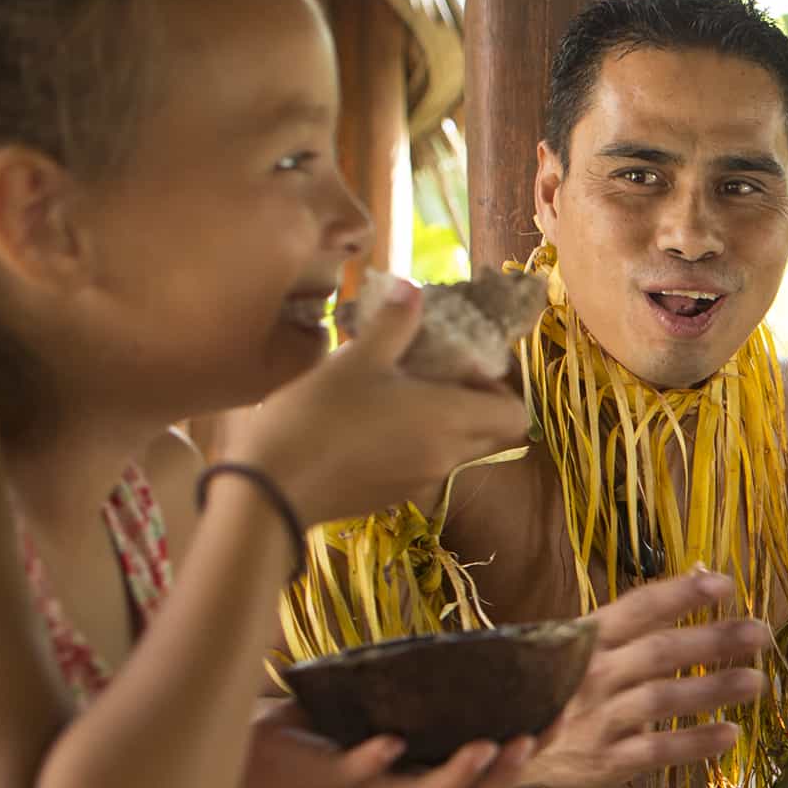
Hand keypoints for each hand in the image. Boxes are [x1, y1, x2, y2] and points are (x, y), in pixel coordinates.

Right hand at [229, 276, 532, 526]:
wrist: (273, 491)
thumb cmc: (318, 417)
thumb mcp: (356, 359)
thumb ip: (393, 324)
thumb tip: (411, 290)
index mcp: (448, 421)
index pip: (514, 415)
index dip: (498, 388)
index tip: (461, 368)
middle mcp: (446, 457)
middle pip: (491, 434)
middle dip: (475, 404)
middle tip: (433, 376)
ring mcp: (422, 483)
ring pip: (457, 451)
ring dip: (444, 424)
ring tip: (397, 396)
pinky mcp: (394, 497)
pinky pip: (425, 467)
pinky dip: (417, 445)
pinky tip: (371, 424)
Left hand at [243, 700, 534, 787]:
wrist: (260, 751)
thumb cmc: (327, 723)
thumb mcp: (384, 703)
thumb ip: (420, 687)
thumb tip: (469, 641)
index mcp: (425, 769)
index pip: (490, 772)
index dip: (529, 753)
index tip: (559, 717)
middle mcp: (406, 784)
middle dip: (508, 772)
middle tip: (532, 739)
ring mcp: (372, 783)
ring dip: (460, 774)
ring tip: (486, 747)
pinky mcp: (331, 774)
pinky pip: (358, 772)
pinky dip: (376, 759)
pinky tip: (390, 742)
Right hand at [521, 570, 772, 787]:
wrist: (489, 746)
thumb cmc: (546, 684)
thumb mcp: (575, 643)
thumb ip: (632, 618)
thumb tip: (698, 573)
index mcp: (581, 640)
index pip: (636, 609)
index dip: (681, 594)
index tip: (724, 583)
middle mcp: (590, 676)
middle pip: (659, 653)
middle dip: (713, 641)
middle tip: (760, 632)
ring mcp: (596, 720)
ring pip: (662, 701)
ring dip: (712, 690)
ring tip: (757, 681)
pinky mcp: (600, 762)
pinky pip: (654, 752)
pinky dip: (694, 744)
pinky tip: (731, 735)